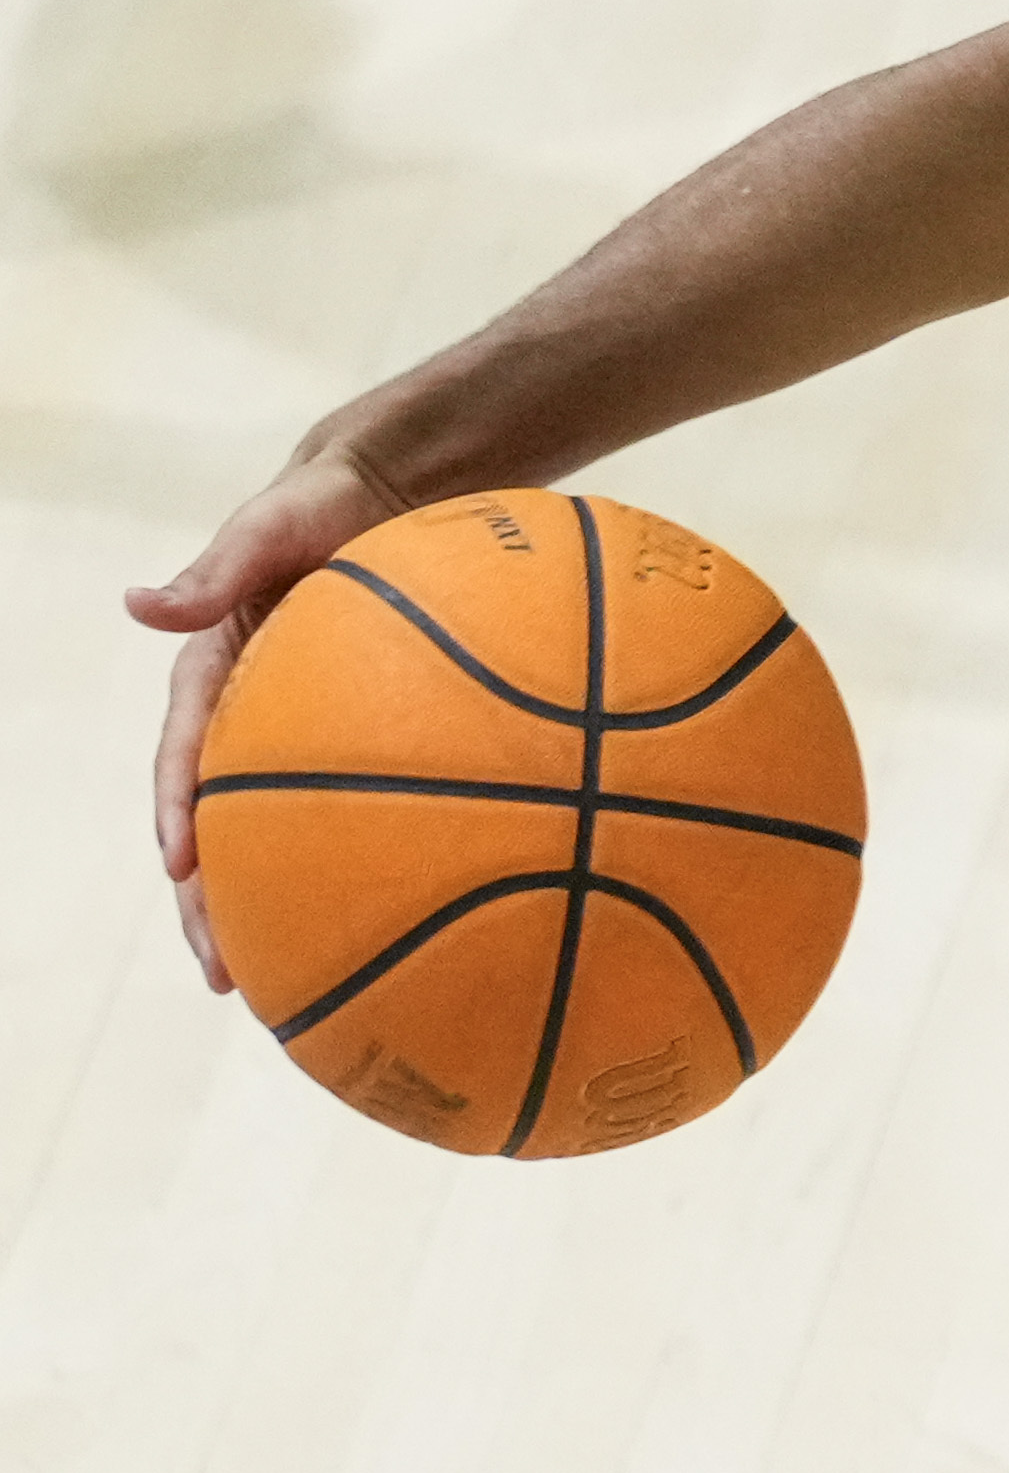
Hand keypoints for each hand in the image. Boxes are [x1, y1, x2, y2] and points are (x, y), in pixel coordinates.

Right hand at [129, 448, 413, 994]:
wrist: (393, 488)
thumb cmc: (322, 503)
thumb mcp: (269, 524)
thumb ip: (217, 566)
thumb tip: (140, 604)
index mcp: (214, 677)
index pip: (183, 761)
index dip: (177, 817)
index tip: (183, 870)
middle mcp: (251, 718)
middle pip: (223, 828)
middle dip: (214, 905)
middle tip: (226, 972)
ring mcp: (303, 734)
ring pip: (285, 838)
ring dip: (282, 908)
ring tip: (297, 984)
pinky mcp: (362, 738)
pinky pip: (362, 809)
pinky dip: (369, 863)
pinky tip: (405, 921)